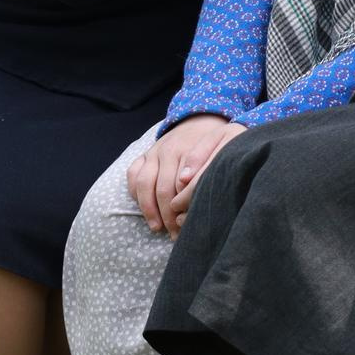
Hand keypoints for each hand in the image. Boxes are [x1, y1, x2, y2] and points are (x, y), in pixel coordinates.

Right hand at [131, 116, 245, 233]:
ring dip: (150, 210)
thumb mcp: (222, 155)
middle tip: (175, 235)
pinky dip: (135, 193)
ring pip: (145, 184)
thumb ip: (210, 174)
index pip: (184, 188)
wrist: (201, 120)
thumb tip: (198, 196)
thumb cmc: (215, 145)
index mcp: (190, 151)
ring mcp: (155, 152)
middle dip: (169, 216)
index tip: (189, 227)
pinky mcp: (145, 153)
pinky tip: (144, 209)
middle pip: (164, 190)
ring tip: (157, 227)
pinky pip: (133, 174)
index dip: (185, 210)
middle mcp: (170, 151)